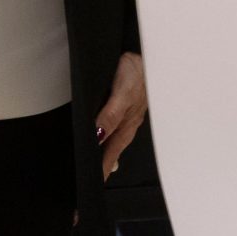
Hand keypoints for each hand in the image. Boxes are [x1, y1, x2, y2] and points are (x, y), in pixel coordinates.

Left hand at [95, 51, 147, 177]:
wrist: (146, 51)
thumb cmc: (137, 71)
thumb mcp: (122, 94)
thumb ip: (110, 115)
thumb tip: (97, 138)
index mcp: (126, 126)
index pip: (109, 156)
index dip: (100, 171)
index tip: (91, 185)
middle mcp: (127, 124)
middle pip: (111, 152)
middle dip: (101, 168)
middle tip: (90, 182)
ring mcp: (127, 115)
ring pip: (113, 140)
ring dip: (104, 153)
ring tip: (95, 167)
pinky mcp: (124, 106)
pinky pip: (114, 128)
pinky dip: (107, 138)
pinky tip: (103, 137)